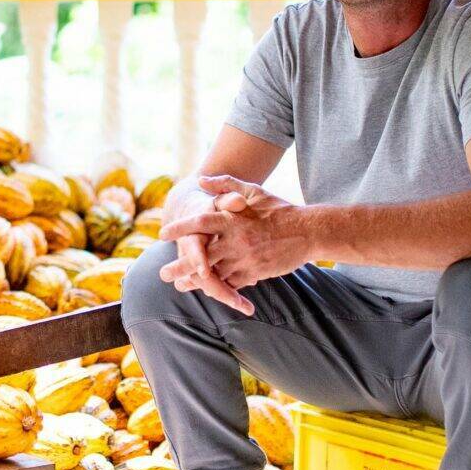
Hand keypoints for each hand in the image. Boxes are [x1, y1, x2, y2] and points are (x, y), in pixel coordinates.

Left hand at [160, 175, 316, 302]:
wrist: (308, 232)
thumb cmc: (279, 209)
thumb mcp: (253, 191)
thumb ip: (226, 185)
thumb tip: (201, 180)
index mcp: (233, 218)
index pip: (200, 222)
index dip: (179, 228)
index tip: (162, 234)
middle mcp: (236, 240)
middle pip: (200, 255)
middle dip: (180, 266)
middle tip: (163, 273)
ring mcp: (245, 259)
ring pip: (214, 274)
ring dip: (195, 281)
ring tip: (180, 285)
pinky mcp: (254, 273)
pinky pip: (232, 283)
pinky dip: (218, 287)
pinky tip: (206, 290)